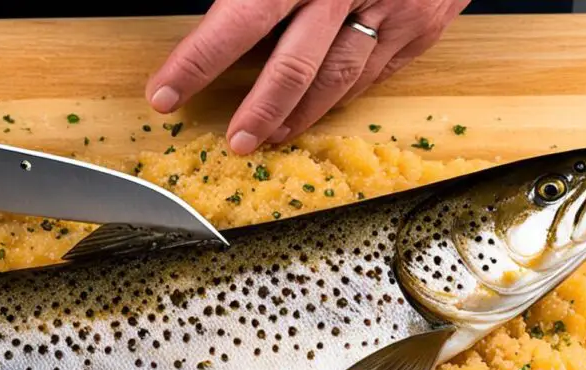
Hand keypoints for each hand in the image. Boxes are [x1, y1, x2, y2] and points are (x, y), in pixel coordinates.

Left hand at [146, 0, 468, 154]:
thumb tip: (214, 14)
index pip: (240, 20)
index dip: (198, 61)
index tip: (164, 94)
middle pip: (293, 65)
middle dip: (258, 109)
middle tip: (234, 140)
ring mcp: (393, 10)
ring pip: (337, 79)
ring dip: (299, 115)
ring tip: (268, 136)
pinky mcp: (421, 25)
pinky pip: (374, 74)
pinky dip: (340, 96)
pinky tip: (314, 110)